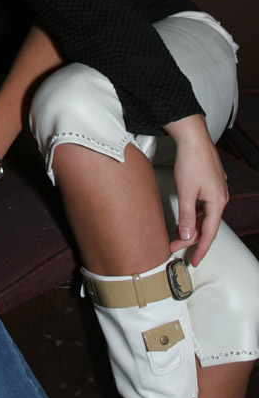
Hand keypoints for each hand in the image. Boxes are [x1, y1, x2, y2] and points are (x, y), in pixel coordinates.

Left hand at [164, 114, 227, 266]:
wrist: (193, 136)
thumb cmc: (191, 160)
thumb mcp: (186, 191)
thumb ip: (186, 215)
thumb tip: (186, 235)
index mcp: (217, 202)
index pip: (209, 233)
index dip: (200, 249)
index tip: (193, 262)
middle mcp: (221, 197)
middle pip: (207, 225)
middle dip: (191, 239)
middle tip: (175, 248)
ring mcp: (217, 189)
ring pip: (206, 215)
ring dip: (193, 227)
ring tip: (178, 236)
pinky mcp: (211, 182)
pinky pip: (205, 205)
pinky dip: (196, 215)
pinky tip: (187, 217)